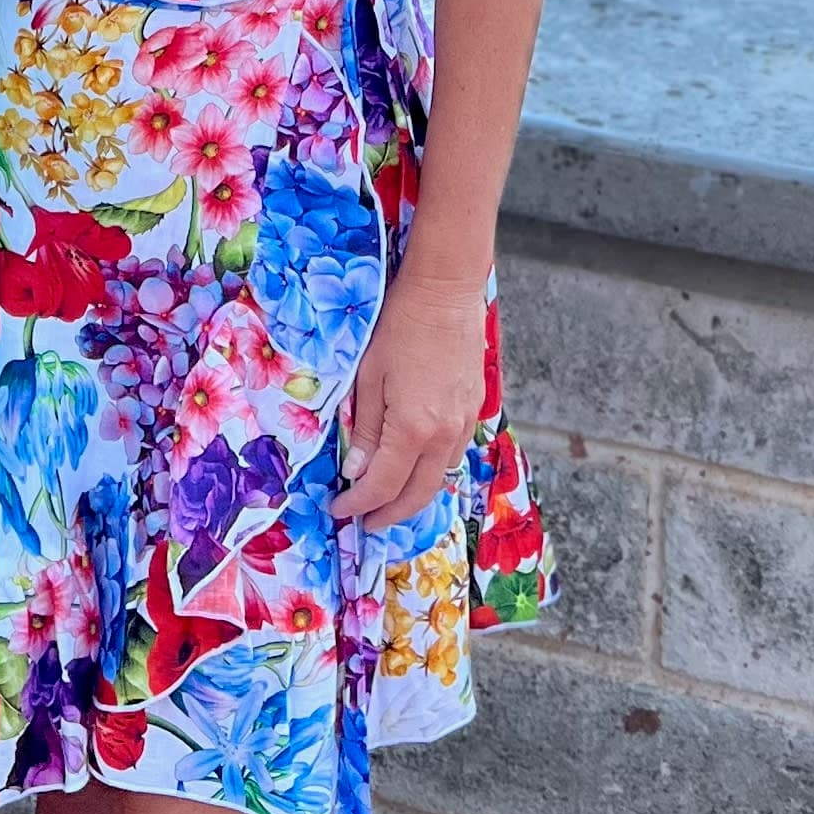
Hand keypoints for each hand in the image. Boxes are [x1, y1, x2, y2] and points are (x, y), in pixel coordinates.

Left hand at [332, 265, 485, 529]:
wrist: (445, 292)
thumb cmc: (400, 326)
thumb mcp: (369, 376)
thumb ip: (366, 429)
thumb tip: (356, 471)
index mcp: (413, 428)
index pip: (383, 485)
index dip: (359, 503)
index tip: (339, 508)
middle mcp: (444, 434)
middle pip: (418, 494)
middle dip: (390, 515)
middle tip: (365, 521)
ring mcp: (464, 423)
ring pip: (440, 478)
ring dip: (413, 496)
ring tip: (388, 500)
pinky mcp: (474, 409)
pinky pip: (453, 454)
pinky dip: (432, 470)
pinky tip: (415, 466)